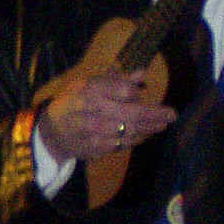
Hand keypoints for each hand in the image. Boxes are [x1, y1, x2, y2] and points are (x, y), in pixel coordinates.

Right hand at [36, 68, 176, 163]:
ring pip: (130, 131)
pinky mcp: (96, 149)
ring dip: (149, 129)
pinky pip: (124, 144)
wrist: (51, 132)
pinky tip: (145, 134)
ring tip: (162, 125)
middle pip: (131, 114)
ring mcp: (94, 133)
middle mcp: (92, 112)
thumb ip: (115, 80)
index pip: (123, 90)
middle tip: (172, 114)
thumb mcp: (87, 84)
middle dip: (155, 115)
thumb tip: (142, 74)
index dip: (135, 92)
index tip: (140, 92)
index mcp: (89, 90)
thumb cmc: (73, 102)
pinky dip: (137, 139)